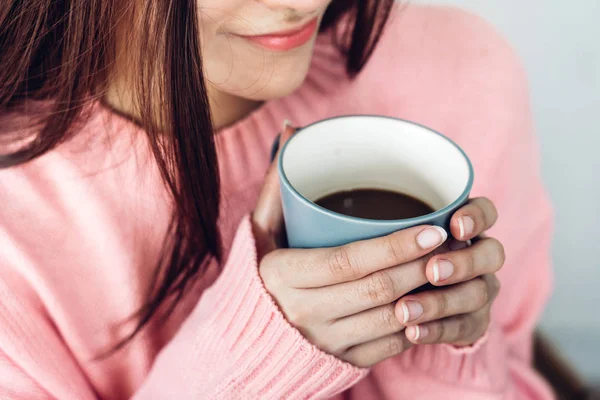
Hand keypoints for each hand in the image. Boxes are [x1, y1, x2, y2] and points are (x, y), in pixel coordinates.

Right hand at [252, 124, 501, 366]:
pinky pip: (389, 345)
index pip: (348, 261)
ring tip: (450, 268)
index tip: (433, 228)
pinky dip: (417, 324)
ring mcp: (324, 342)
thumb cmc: (259, 273)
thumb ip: (278, 183)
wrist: (246, 339)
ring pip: (390, 319)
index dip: (395, 246)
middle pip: (377, 289)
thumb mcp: (259, 230)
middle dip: (421, 266)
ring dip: (427, 295)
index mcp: (282, 275)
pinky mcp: (342, 363)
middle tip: (452, 244)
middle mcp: (303, 313)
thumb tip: (291, 129)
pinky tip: (432, 301)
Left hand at [396, 198, 503, 346]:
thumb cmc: (388, 253)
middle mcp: (480, 255)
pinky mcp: (472, 321)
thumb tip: (360, 223)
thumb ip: (388, 229)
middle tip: (432, 271)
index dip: (475, 217)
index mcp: (464, 225)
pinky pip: (462, 328)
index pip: (484, 212)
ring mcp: (480, 289)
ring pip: (477, 293)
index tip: (454, 226)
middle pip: (492, 254)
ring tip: (405, 309)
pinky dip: (435, 330)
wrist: (400, 297)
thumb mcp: (387, 235)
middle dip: (462, 262)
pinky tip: (411, 332)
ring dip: (440, 302)